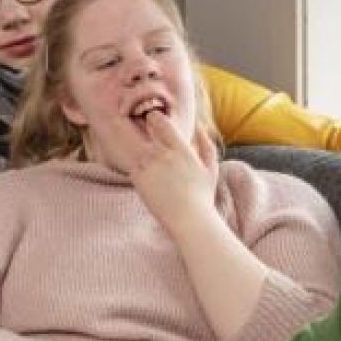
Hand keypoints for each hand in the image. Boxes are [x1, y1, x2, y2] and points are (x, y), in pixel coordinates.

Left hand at [130, 111, 219, 231]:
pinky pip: (130, 164)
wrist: (189, 220)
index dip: (154, 119)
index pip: (158, 119)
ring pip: (133, 145)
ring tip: (150, 164)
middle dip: (144, 130)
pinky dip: (135, 167)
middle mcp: (162, 153)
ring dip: (139, 150)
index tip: (155, 124)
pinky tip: (147, 178)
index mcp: (180, 148)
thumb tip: (200, 128)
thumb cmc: (202, 197)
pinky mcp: (137, 178)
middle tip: (148, 138)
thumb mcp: (211, 168)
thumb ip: (206, 144)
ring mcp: (147, 165)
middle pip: (143, 129)